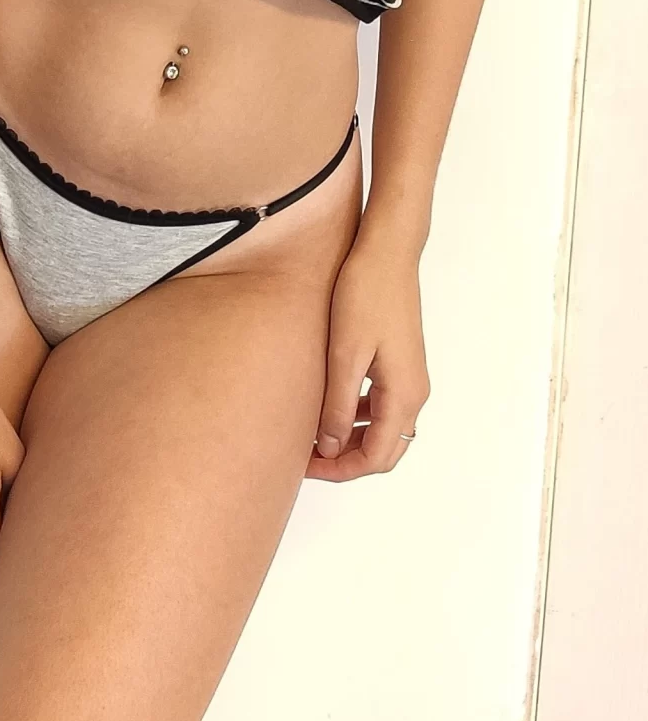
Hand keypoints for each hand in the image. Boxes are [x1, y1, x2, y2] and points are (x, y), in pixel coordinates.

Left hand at [305, 225, 429, 480]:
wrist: (387, 251)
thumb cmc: (366, 293)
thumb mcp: (345, 354)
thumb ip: (337, 405)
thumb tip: (329, 447)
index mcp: (404, 395)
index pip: (376, 457)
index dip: (340, 469)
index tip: (306, 466)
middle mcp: (414, 392)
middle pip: (384, 449)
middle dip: (346, 460)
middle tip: (307, 456)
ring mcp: (410, 376)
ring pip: (384, 429)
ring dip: (352, 438)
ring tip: (314, 433)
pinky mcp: (401, 362)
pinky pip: (383, 405)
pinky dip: (359, 416)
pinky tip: (332, 404)